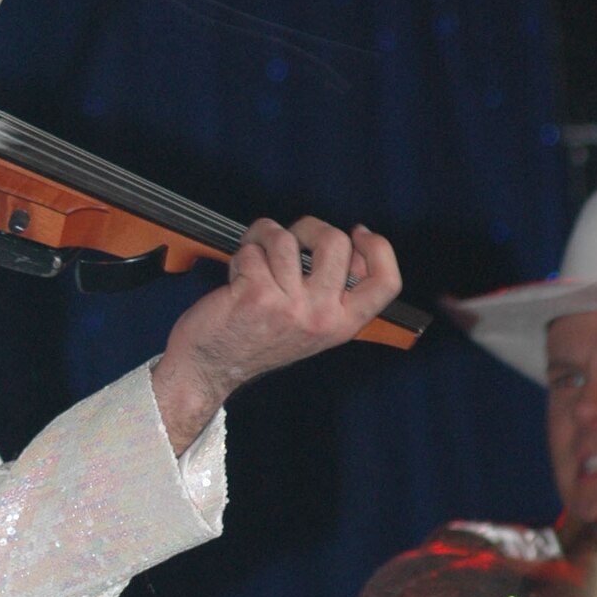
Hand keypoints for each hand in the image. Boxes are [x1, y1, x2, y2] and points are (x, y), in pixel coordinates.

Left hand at [150, 217, 400, 453]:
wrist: (210, 370)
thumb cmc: (255, 341)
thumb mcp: (310, 326)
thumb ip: (333, 291)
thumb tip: (352, 244)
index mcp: (341, 324)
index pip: (386, 283)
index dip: (379, 248)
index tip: (358, 233)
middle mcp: (320, 317)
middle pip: (336, 241)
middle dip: (308, 227)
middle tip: (290, 239)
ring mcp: (290, 307)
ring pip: (286, 238)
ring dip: (264, 239)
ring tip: (254, 259)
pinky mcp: (257, 296)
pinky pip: (253, 250)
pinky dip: (241, 254)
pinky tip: (237, 276)